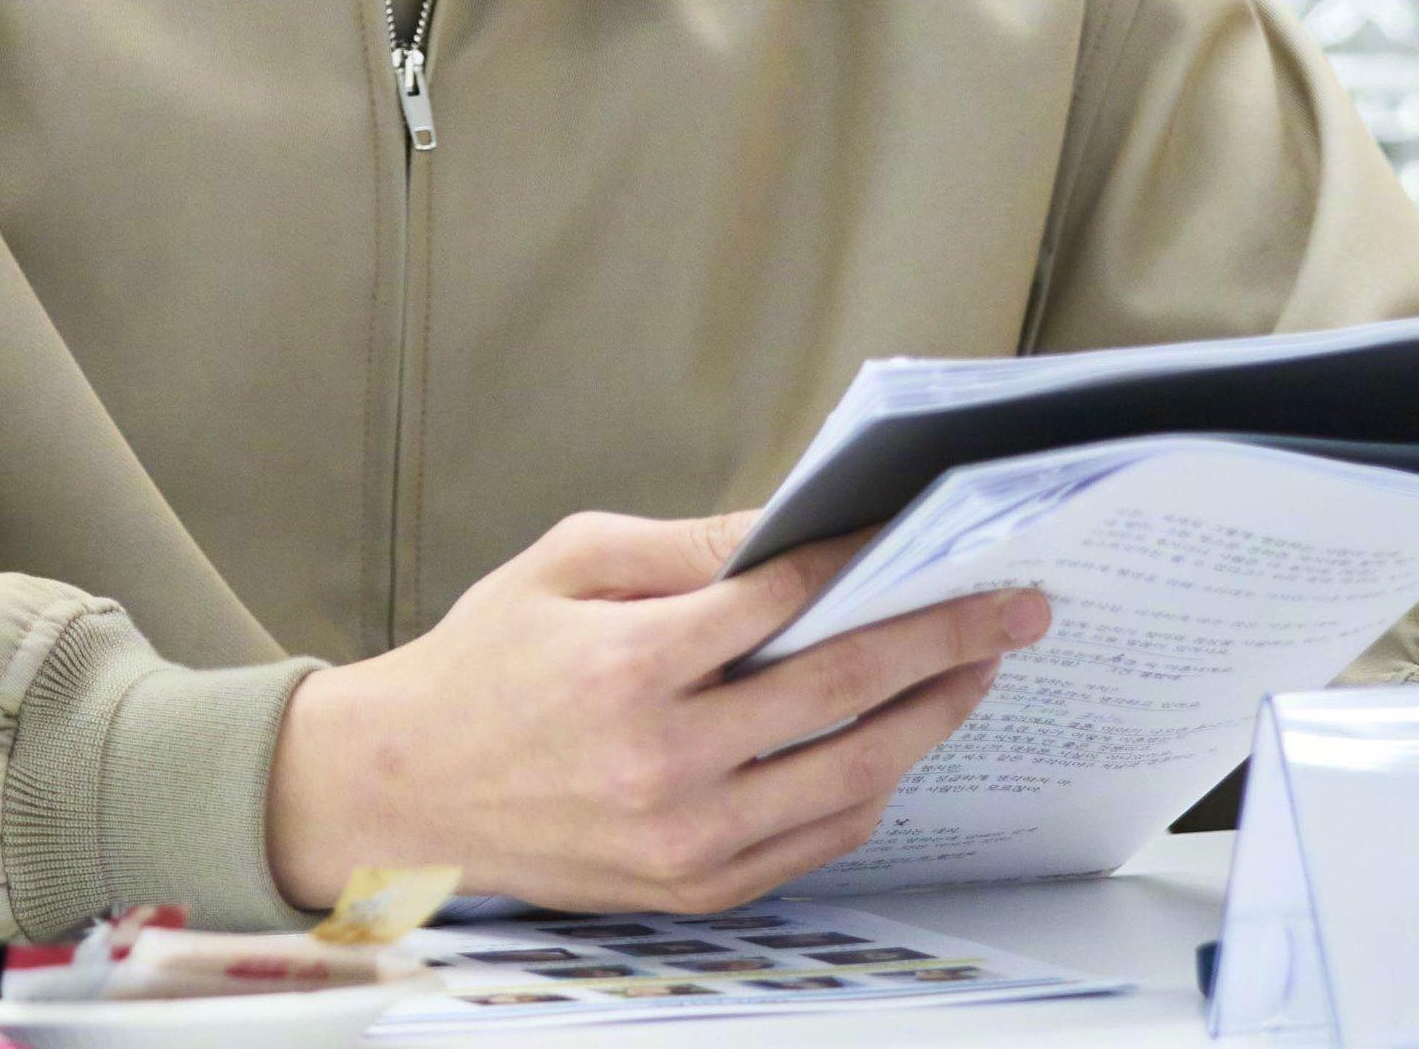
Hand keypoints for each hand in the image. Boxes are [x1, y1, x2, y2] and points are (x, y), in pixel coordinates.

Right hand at [266, 509, 1048, 914]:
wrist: (403, 791)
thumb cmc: (484, 665)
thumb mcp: (565, 565)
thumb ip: (681, 547)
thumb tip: (790, 529)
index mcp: (630, 665)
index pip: (785, 601)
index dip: (868, 563)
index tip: (931, 535)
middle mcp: (665, 760)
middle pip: (844, 690)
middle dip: (945, 638)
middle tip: (1015, 607)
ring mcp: (684, 837)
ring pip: (850, 777)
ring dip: (930, 719)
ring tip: (975, 671)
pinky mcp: (692, 889)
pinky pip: (815, 843)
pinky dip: (870, 790)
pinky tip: (897, 744)